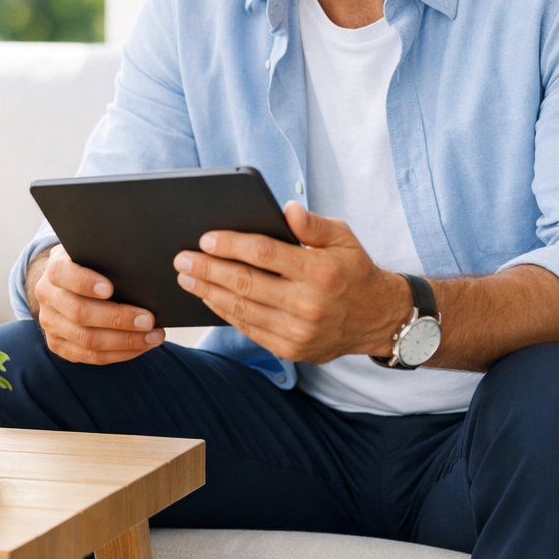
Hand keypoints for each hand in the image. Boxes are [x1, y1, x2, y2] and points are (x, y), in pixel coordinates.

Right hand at [27, 244, 165, 364]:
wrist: (63, 283)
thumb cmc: (89, 265)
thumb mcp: (92, 252)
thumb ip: (107, 258)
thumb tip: (140, 269)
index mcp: (54, 269)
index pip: (63, 274)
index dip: (85, 282)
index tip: (109, 288)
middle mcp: (48, 297)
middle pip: (79, 313)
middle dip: (117, 318)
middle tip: (148, 320)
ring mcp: (51, 324)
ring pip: (87, 340)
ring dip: (125, 341)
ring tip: (153, 336)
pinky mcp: (58, 345)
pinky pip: (91, 357)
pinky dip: (120, 353)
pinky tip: (141, 346)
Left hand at [173, 201, 410, 362]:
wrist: (377, 319)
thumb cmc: (353, 270)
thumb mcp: (343, 237)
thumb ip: (313, 224)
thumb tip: (286, 209)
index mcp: (320, 271)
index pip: (265, 253)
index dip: (231, 245)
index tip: (206, 238)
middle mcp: (308, 303)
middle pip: (246, 283)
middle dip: (208, 269)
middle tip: (182, 258)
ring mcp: (298, 330)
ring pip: (242, 309)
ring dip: (208, 291)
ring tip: (186, 277)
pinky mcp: (291, 349)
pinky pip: (249, 328)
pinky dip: (224, 312)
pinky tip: (209, 297)